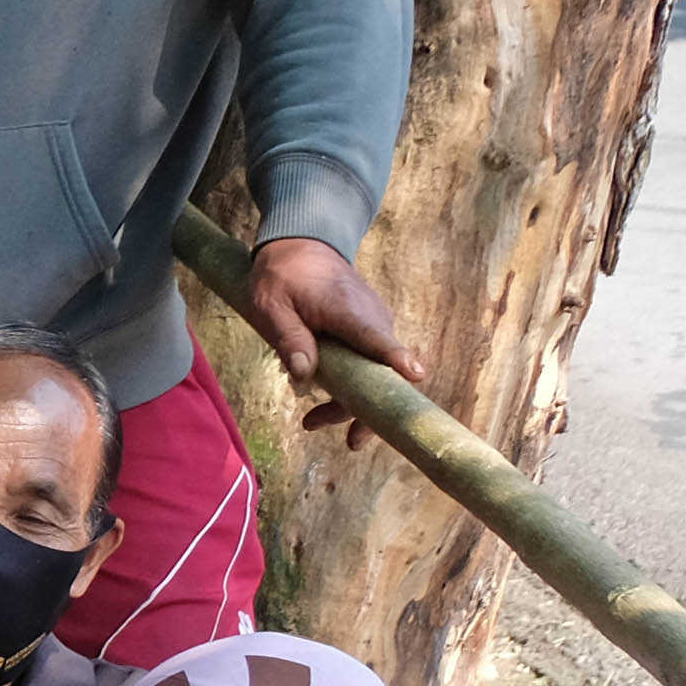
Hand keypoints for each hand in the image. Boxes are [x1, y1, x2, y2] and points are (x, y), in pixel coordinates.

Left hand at [247, 236, 425, 447]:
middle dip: (367, 410)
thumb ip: (289, 338)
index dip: (396, 361)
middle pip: (381, 373)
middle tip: (351, 442)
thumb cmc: (283, 273)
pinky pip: (366, 363)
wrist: (302, 243)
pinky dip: (349, 384)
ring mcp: (374, 326)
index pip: (379, 341)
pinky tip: (319, 396)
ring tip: (311, 424)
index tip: (413, 377)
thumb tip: (303, 376)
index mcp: (349, 312)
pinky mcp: (368, 331)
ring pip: (372, 373)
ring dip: (349, 402)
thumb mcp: (271, 304)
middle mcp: (372, 321)